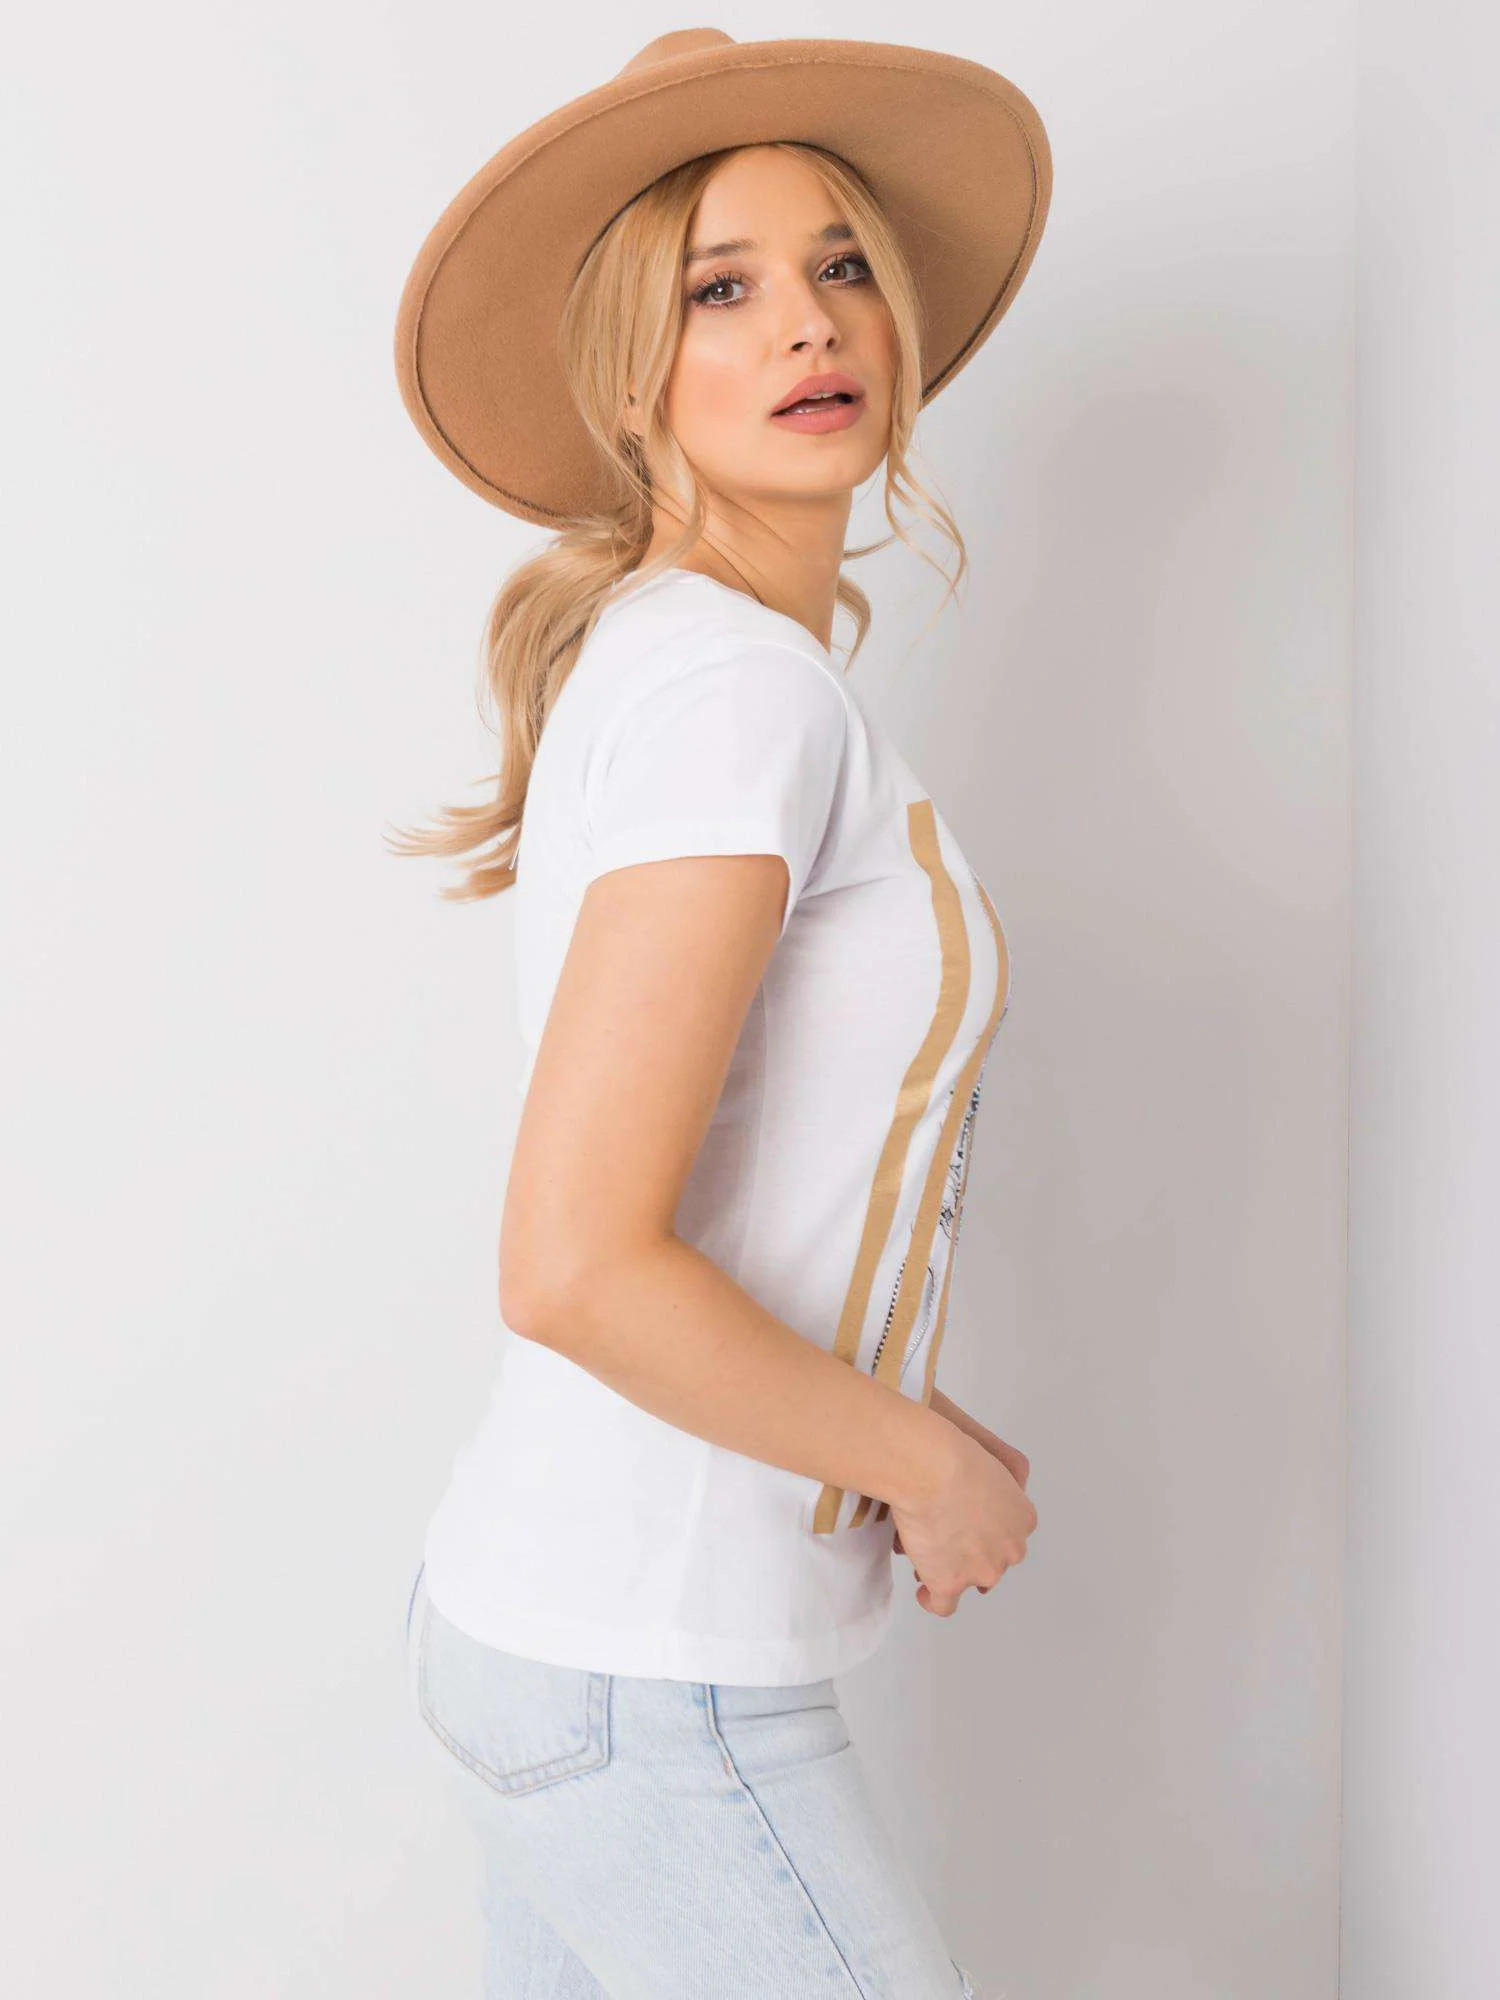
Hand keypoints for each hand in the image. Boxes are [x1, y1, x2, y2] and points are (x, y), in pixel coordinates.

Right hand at [888, 1421, 1036, 1615]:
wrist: (932, 1470)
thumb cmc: (954, 1456)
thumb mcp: (992, 1460)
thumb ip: (991, 1488)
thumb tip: (972, 1501)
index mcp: (1022, 1518)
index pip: (1008, 1538)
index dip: (985, 1533)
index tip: (969, 1527)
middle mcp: (1009, 1549)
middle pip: (993, 1562)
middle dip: (971, 1554)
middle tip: (945, 1537)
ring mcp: (981, 1570)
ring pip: (969, 1581)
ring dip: (951, 1571)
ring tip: (928, 1552)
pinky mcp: (949, 1583)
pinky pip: (943, 1605)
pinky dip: (932, 1598)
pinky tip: (924, 1589)